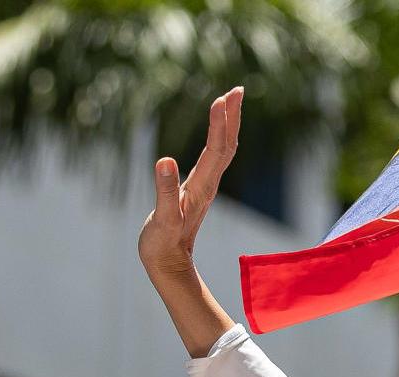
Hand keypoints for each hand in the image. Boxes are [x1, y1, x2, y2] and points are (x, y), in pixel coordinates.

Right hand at [139, 86, 243, 282]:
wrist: (169, 265)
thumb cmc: (162, 244)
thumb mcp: (161, 220)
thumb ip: (164, 191)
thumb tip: (164, 161)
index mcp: (201, 187)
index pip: (216, 149)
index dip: (219, 124)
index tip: (222, 98)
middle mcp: (208, 184)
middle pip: (226, 145)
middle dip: (232, 117)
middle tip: (237, 89)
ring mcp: (205, 186)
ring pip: (223, 150)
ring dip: (228, 124)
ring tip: (230, 101)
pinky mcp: (198, 189)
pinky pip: (214, 157)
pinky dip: (217, 138)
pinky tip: (215, 131)